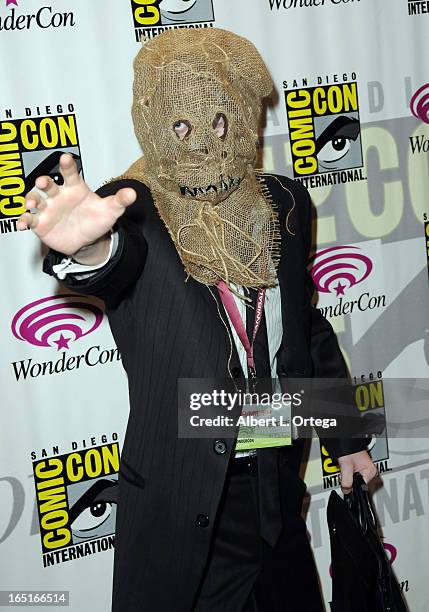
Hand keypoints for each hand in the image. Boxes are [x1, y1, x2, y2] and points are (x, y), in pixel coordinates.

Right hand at [17, 153, 136, 255]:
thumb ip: (120, 201)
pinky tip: (23, 224)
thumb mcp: (110, 211)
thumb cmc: (96, 220)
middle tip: (43, 182)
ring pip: (35, 200)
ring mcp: (48, 208)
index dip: (67, 165)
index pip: (70, 173)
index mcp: (75, 188)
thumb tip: (133, 193)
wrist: (88, 240)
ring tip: (32, 204)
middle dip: (44, 182)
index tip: (65, 158)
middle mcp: (59, 195)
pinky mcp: (41, 223)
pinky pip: (29, 219)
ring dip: (31, 199)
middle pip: (48, 185)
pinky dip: (24, 220)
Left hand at [337, 450, 377, 494]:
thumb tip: (347, 491)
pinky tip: (346, 468)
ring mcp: (366, 468)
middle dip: (350, 482)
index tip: (346, 488)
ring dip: (349, 478)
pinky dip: (349, 473)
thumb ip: (347, 481)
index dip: (352, 488)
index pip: (361, 488)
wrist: (345, 440)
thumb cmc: (348, 448)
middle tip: (345, 473)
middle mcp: (371, 471)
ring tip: (345, 469)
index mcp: (371, 472)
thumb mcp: (346, 467)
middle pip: (359, 485)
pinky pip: (354, 475)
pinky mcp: (361, 467)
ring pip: (356, 481)